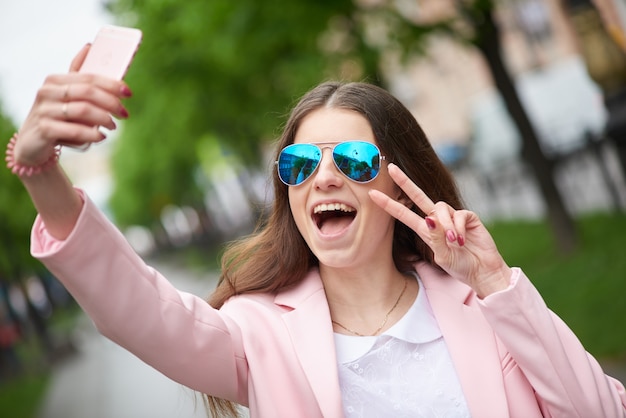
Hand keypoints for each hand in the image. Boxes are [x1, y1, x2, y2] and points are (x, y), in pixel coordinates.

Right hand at [13, 44, 131, 166]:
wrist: (33, 144)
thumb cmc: (56, 117)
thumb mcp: (66, 96)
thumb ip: (78, 76)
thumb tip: (89, 46)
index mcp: (55, 80)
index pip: (88, 78)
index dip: (111, 84)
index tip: (128, 93)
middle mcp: (47, 92)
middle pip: (88, 92)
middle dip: (111, 102)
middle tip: (125, 114)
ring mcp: (44, 111)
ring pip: (83, 110)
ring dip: (104, 119)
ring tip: (113, 126)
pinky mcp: (44, 130)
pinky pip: (75, 130)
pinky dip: (92, 134)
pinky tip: (101, 137)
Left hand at [369, 163, 511, 297]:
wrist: (482, 271)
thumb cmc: (460, 266)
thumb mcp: (442, 256)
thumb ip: (436, 238)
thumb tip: (429, 217)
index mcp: (425, 230)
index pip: (403, 213)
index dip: (388, 204)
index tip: (372, 194)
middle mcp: (436, 220)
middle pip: (417, 196)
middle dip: (404, 181)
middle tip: (390, 167)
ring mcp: (452, 216)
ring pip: (440, 208)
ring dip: (445, 226)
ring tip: (454, 242)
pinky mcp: (468, 216)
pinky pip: (459, 214)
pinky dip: (458, 228)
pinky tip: (462, 240)